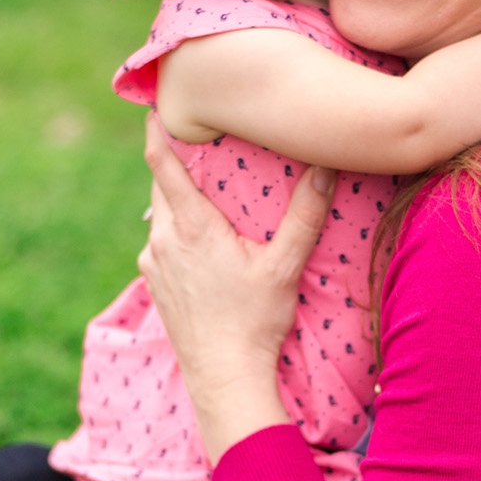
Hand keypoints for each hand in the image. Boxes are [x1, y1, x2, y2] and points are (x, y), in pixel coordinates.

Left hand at [138, 112, 334, 464]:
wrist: (224, 377)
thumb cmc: (254, 321)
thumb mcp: (284, 265)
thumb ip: (305, 214)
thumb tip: (326, 167)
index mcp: (191, 225)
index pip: (162, 163)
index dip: (156, 130)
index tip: (155, 104)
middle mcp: (163, 239)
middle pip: (160, 185)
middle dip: (175, 162)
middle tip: (194, 138)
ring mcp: (153, 263)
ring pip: (160, 215)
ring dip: (177, 200)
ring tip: (204, 190)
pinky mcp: (153, 284)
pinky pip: (161, 243)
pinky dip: (176, 230)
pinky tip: (200, 240)